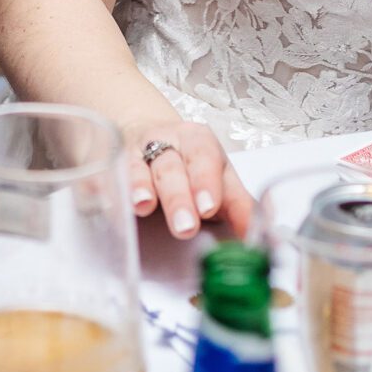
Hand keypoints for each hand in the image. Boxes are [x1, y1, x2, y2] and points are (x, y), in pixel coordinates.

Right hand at [120, 114, 253, 240]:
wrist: (148, 135)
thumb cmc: (191, 166)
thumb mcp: (220, 180)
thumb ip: (239, 207)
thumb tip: (262, 235)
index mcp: (199, 143)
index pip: (204, 158)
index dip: (206, 182)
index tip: (209, 208)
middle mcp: (167, 142)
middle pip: (172, 167)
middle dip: (178, 197)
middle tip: (185, 226)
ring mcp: (137, 152)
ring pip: (139, 168)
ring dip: (141, 188)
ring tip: (144, 207)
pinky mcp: (113, 164)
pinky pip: (109, 172)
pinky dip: (109, 186)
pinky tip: (109, 198)